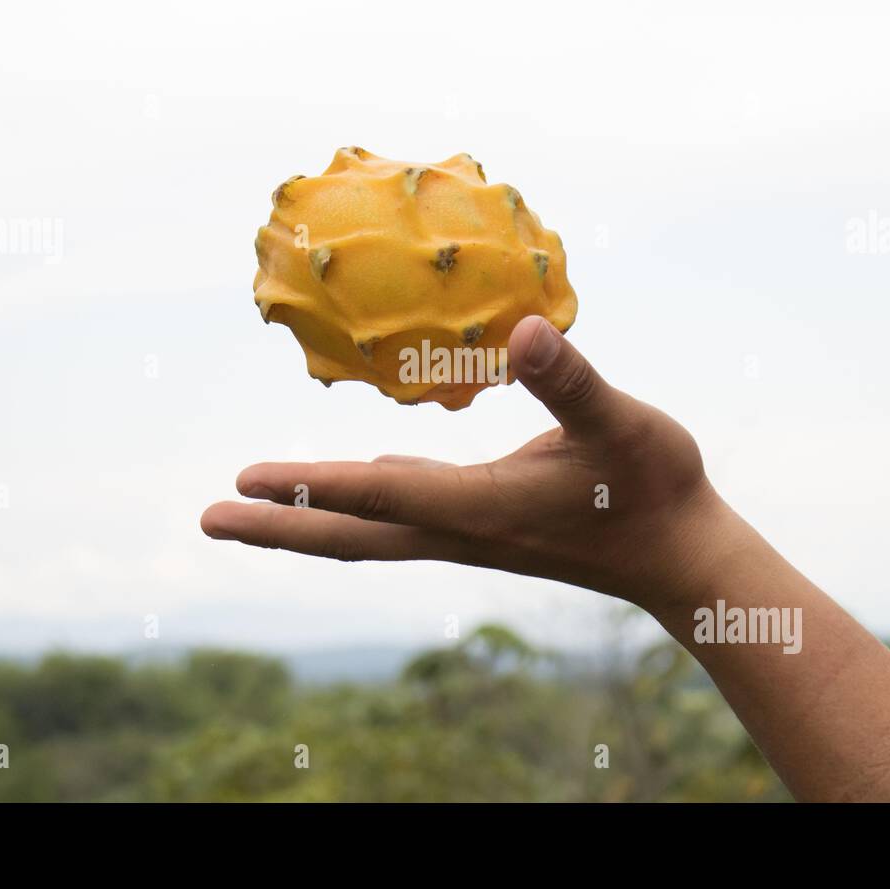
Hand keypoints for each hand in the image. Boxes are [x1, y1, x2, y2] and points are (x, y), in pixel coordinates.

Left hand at [201, 316, 720, 612]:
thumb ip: (573, 382)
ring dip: (305, 518)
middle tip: (207, 517)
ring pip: (369, 528)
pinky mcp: (484, 526)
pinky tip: (360, 481)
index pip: (378, 496)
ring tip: (253, 506)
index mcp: (480, 508)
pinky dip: (360, 500)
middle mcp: (460, 530)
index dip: (310, 486)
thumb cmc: (656, 488)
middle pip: (348, 533)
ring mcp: (468, 533)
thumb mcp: (622, 425)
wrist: (682, 557)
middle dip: (276, 527)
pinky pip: (402, 514)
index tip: (244, 479)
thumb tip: (525, 331)